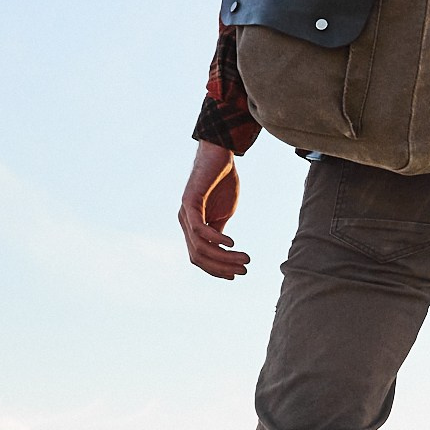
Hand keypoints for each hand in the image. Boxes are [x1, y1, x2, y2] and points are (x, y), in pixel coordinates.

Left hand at [178, 143, 249, 278]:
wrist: (219, 154)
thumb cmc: (222, 182)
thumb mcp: (223, 213)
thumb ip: (219, 231)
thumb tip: (223, 250)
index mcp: (192, 227)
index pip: (199, 257)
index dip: (216, 270)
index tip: (235, 275)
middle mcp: (185, 222)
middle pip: (198, 256)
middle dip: (221, 267)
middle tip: (244, 270)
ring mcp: (185, 212)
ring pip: (200, 246)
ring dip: (223, 257)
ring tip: (244, 259)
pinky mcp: (190, 201)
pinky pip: (200, 228)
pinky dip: (215, 239)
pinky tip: (231, 244)